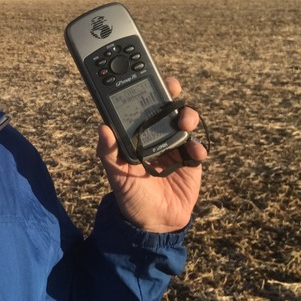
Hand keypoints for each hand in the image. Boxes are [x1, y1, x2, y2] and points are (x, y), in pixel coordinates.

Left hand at [95, 77, 206, 232]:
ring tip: (184, 122)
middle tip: (172, 89)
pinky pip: (197, 148)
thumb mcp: (116, 175)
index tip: (147, 78)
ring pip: (184, 122)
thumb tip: (102, 129)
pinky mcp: (190, 162)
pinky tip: (194, 152)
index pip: (141, 108)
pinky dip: (197, 147)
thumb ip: (108, 153)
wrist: (154, 223)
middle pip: (167, 108)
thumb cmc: (130, 195)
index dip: (145, 91)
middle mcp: (156, 136)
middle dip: (171, 95)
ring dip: (187, 116)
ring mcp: (175, 147)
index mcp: (137, 136)